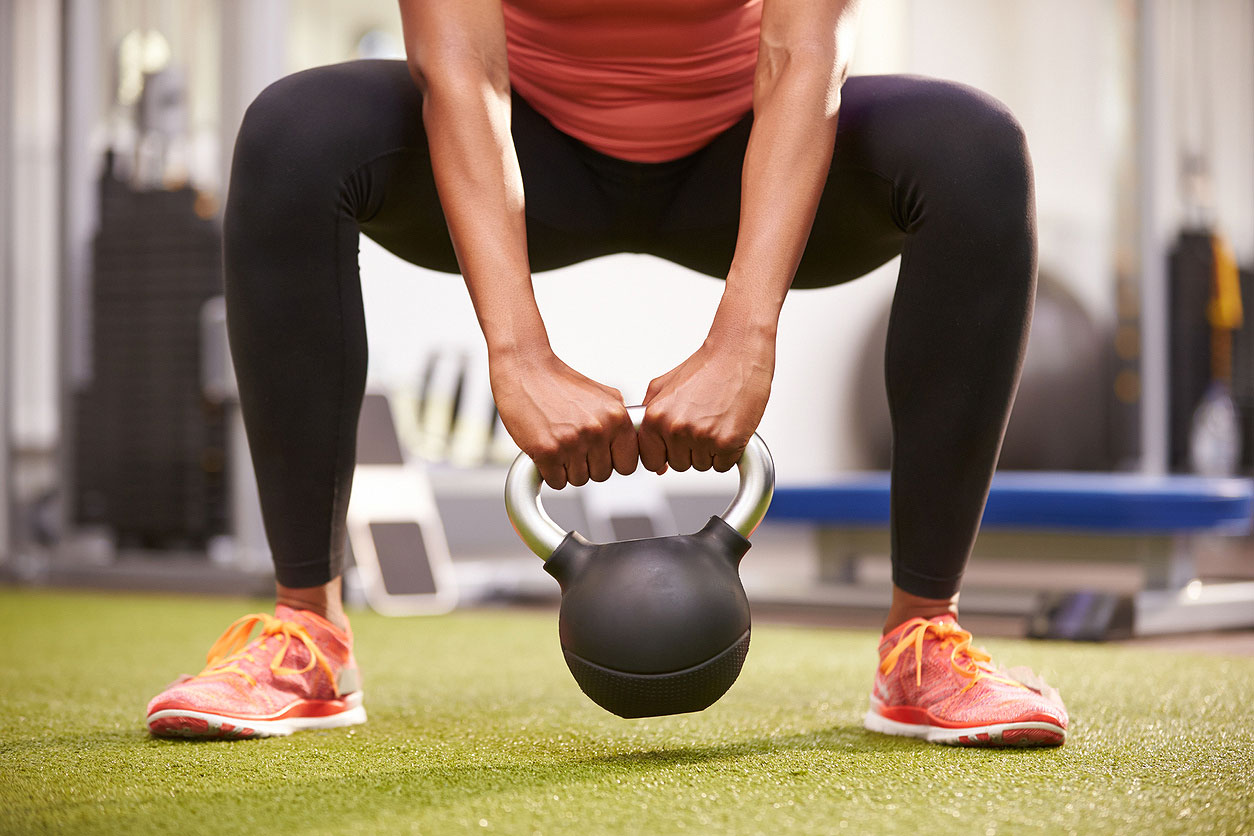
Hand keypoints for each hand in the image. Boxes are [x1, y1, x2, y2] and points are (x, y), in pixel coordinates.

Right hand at [490, 348, 636, 488]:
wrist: (525, 370)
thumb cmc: (559, 383)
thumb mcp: (603, 396)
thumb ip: (619, 421)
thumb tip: (633, 444)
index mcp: (616, 416)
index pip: (628, 464)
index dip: (612, 461)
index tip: (600, 453)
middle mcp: (597, 430)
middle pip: (602, 475)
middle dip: (588, 464)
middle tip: (573, 442)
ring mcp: (573, 442)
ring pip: (579, 480)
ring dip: (567, 467)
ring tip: (558, 440)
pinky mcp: (548, 451)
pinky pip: (557, 482)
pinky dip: (549, 471)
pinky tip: (546, 448)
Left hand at [640, 327, 773, 473]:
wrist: (737, 353)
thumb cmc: (705, 368)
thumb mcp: (662, 388)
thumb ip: (649, 421)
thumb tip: (652, 459)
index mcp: (656, 417)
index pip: (652, 461)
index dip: (666, 454)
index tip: (675, 442)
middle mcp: (676, 428)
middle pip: (679, 465)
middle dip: (690, 450)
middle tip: (701, 422)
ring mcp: (702, 437)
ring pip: (702, 466)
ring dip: (710, 450)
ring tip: (715, 420)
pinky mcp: (727, 442)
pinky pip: (723, 465)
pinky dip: (728, 452)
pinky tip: (728, 427)